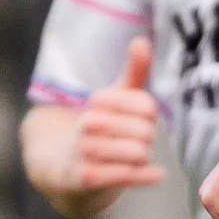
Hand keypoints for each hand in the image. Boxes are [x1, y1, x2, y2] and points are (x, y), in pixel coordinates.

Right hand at [75, 38, 166, 192]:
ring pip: (136, 152)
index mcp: (98, 101)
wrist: (61, 167)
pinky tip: (158, 174)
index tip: (142, 119)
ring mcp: (85, 151)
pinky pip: (124, 175)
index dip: (150, 114)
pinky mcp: (85, 177)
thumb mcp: (115, 98)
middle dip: (148, 137)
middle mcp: (88, 123)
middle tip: (140, 141)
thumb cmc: (97, 129)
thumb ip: (133, 72)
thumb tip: (141, 40)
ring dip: (144, 157)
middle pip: (144, 130)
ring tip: (140, 156)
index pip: (145, 105)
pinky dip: (144, 175)